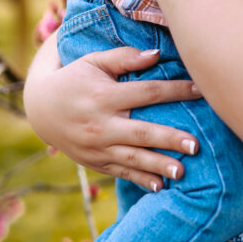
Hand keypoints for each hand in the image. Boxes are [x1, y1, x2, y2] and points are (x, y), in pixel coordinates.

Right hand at [24, 41, 201, 190]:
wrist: (40, 108)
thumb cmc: (75, 78)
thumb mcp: (93, 62)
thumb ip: (124, 58)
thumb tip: (157, 55)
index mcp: (104, 96)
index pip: (147, 93)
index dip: (175, 91)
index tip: (201, 91)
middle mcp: (101, 124)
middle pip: (142, 132)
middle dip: (169, 139)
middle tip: (196, 146)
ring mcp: (97, 147)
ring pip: (132, 159)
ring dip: (158, 165)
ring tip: (183, 172)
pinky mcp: (95, 162)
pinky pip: (121, 173)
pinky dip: (140, 179)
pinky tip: (160, 186)